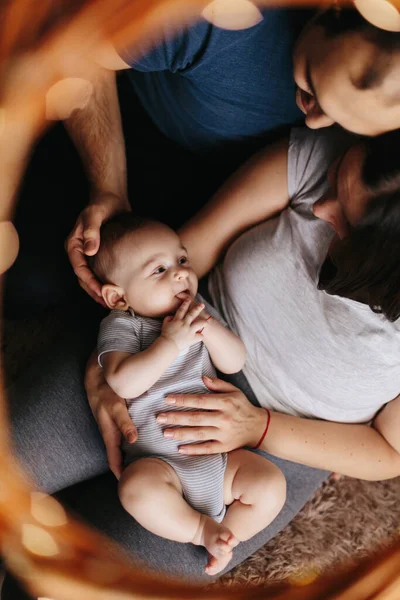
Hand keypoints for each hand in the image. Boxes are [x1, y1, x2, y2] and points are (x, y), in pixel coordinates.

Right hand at [65, 192, 130, 304]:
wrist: (110, 199)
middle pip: (83, 278)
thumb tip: (89, 251)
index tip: (101, 291)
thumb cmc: (100, 205)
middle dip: (94, 292)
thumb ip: (92, 232)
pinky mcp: (99, 255)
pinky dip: (106, 282)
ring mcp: (89, 254)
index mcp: (74, 245)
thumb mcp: (94, 215)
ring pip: (91, 278)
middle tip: (108, 304)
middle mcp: (79, 252)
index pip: (79, 269)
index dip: (89, 282)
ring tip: (112, 303)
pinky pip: (100, 273)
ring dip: (99, 291)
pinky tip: (117, 290)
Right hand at [86, 357, 136, 478]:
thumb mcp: (116, 407)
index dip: (122, 474)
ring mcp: (112, 429)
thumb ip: (125, 422)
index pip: (114, 462)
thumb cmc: (106, 393)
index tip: (131, 486)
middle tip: (141, 481)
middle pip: (118, 458)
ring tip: (143, 468)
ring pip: (120, 449)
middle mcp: (110, 434)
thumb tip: (133, 440)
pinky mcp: (116, 422)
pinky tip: (141, 446)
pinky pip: (123, 439)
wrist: (97, 379)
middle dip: (127, 470)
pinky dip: (130, 446)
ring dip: (129, 459)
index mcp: (109, 435)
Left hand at [156, 376, 265, 453]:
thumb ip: (218, 384)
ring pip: (199, 434)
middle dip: (176, 418)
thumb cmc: (242, 406)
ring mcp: (224, 434)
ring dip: (181, 434)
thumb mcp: (234, 391)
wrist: (259, 427)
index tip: (167, 399)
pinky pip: (207, 449)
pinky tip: (180, 449)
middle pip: (196, 418)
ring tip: (165, 433)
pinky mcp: (225, 447)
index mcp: (225, 403)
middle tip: (159, 417)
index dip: (183, 400)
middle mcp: (224, 418)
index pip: (200, 401)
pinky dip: (194, 450)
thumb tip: (202, 378)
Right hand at [161, 297, 207, 350]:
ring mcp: (189, 331)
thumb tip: (172, 315)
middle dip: (197, 308)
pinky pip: (200, 336)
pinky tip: (199, 336)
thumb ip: (168, 318)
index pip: (182, 309)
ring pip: (199, 324)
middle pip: (192, 314)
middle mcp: (184, 324)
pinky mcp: (192, 338)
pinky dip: (200, 336)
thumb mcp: (165, 324)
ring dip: (203, 322)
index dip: (186, 303)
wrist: (168, 345)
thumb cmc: (165, 335)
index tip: (189, 299)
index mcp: (177, 320)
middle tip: (202, 305)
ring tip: (206, 321)